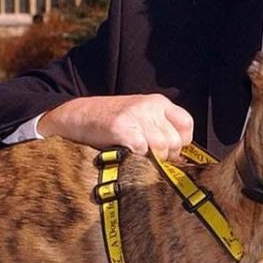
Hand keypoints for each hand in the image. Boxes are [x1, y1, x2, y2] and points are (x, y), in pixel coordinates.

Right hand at [37, 94, 193, 160]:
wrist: (75, 115)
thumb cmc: (109, 123)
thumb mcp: (140, 118)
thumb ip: (159, 131)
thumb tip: (180, 160)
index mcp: (158, 102)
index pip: (186, 125)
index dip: (181, 144)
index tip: (168, 153)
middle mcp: (150, 106)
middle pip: (175, 141)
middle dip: (165, 157)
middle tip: (148, 159)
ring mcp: (136, 115)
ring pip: (161, 148)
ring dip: (150, 160)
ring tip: (136, 158)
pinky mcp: (121, 127)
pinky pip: (141, 150)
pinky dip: (135, 159)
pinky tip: (125, 156)